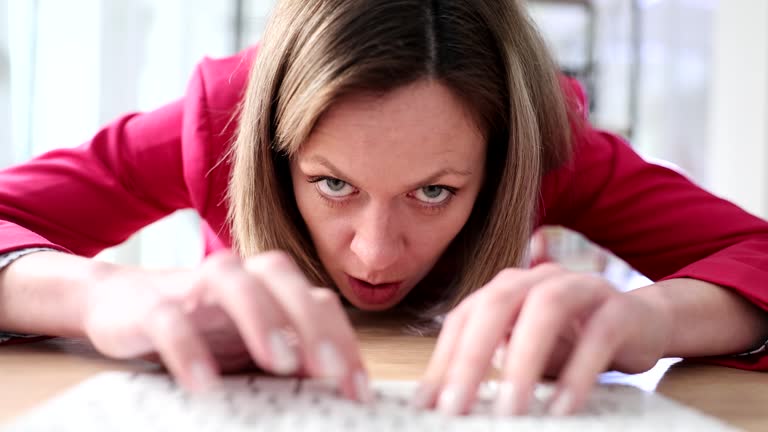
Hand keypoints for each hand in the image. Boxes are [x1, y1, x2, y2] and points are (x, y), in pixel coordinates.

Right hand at [82, 250, 369, 400]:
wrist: (120, 302)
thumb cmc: (199, 324)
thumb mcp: (250, 341)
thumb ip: (290, 353)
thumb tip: (336, 386)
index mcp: (267, 288)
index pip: (316, 301)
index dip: (343, 340)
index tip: (357, 389)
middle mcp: (237, 278)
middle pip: (281, 276)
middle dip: (311, 321)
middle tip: (330, 369)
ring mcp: (194, 288)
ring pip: (231, 279)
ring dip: (261, 317)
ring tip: (280, 362)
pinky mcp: (151, 307)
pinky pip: (171, 320)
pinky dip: (189, 349)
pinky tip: (206, 384)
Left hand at [414, 263, 669, 415]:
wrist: (643, 322)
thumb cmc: (573, 340)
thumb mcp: (526, 352)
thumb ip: (494, 366)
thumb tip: (449, 403)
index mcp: (508, 287)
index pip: (465, 317)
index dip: (443, 358)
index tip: (426, 403)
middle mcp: (538, 278)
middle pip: (496, 305)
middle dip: (471, 358)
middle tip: (456, 408)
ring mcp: (581, 287)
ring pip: (545, 310)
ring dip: (523, 362)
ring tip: (509, 411)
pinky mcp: (620, 307)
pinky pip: (598, 335)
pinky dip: (578, 372)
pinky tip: (562, 407)